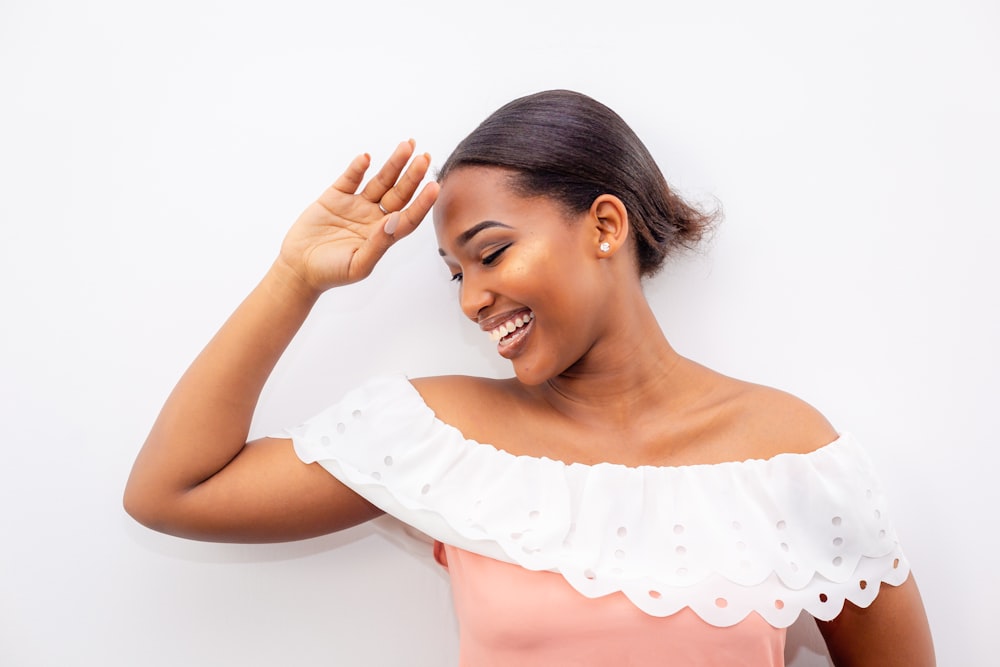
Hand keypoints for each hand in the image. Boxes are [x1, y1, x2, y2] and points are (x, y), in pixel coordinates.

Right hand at [276, 140, 439, 293]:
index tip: (434, 186)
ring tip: (406, 147)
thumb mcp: (358, 265)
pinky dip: (358, 168)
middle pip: (399, 193)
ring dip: (393, 165)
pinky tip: (366, 158)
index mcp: (384, 236)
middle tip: (424, 157)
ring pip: (380, 181)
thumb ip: (378, 244)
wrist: (299, 268)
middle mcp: (374, 217)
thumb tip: (395, 221)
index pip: (409, 216)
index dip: (422, 202)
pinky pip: (350, 178)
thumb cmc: (331, 272)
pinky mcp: (336, 196)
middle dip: (412, 175)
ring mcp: (356, 205)